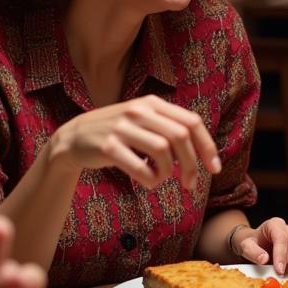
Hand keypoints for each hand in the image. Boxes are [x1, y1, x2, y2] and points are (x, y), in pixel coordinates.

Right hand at [50, 94, 220, 191]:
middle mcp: (139, 111)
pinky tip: (148, 181)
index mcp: (153, 103)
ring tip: (160, 178)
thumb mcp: (145, 121)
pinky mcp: (107, 146)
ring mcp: (122, 127)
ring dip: (167, 172)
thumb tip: (204, 153)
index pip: (192, 122)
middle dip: (191, 165)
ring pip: (163, 151)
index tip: (214, 169)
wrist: (73, 137)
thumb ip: (171, 129)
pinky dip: (150, 179)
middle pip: (180, 138)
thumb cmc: (119, 133)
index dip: (207, 147)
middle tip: (190, 184)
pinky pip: (140, 167)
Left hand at [232, 217, 287, 273]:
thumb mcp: (245, 245)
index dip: (281, 255)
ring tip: (287, 271)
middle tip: (281, 273)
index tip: (279, 270)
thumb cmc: (252, 242)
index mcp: (275, 224)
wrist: (256, 242)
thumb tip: (264, 259)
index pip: (281, 238)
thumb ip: (252, 251)